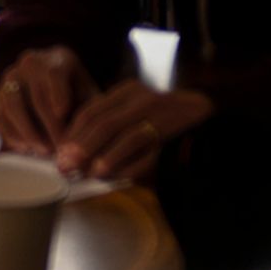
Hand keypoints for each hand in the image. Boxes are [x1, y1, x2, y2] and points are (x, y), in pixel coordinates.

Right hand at [0, 46, 90, 154]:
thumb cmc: (76, 92)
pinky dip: (11, 134)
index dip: (59, 96)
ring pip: (12, 106)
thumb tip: (90, 136)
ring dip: (28, 132)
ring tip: (44, 151)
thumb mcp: (88, 93)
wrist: (50, 84)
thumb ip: (90, 110)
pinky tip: (26, 148)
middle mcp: (28, 65)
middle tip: (62, 149)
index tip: (65, 118)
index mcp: (56, 60)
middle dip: (50, 126)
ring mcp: (9, 80)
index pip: (55, 74)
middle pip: (36, 96)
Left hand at [54, 80, 216, 184]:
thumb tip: (75, 153)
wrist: (211, 125)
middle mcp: (145, 100)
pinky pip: (149, 154)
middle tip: (65, 165)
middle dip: (81, 146)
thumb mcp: (134, 115)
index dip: (72, 132)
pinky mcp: (177, 137)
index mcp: (129, 92)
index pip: (92, 110)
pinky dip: (129, 167)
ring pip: (126, 136)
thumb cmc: (164, 124)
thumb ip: (109, 127)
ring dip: (104, 157)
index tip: (59, 150)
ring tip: (89, 172)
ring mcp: (163, 118)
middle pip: (104, 123)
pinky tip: (116, 177)